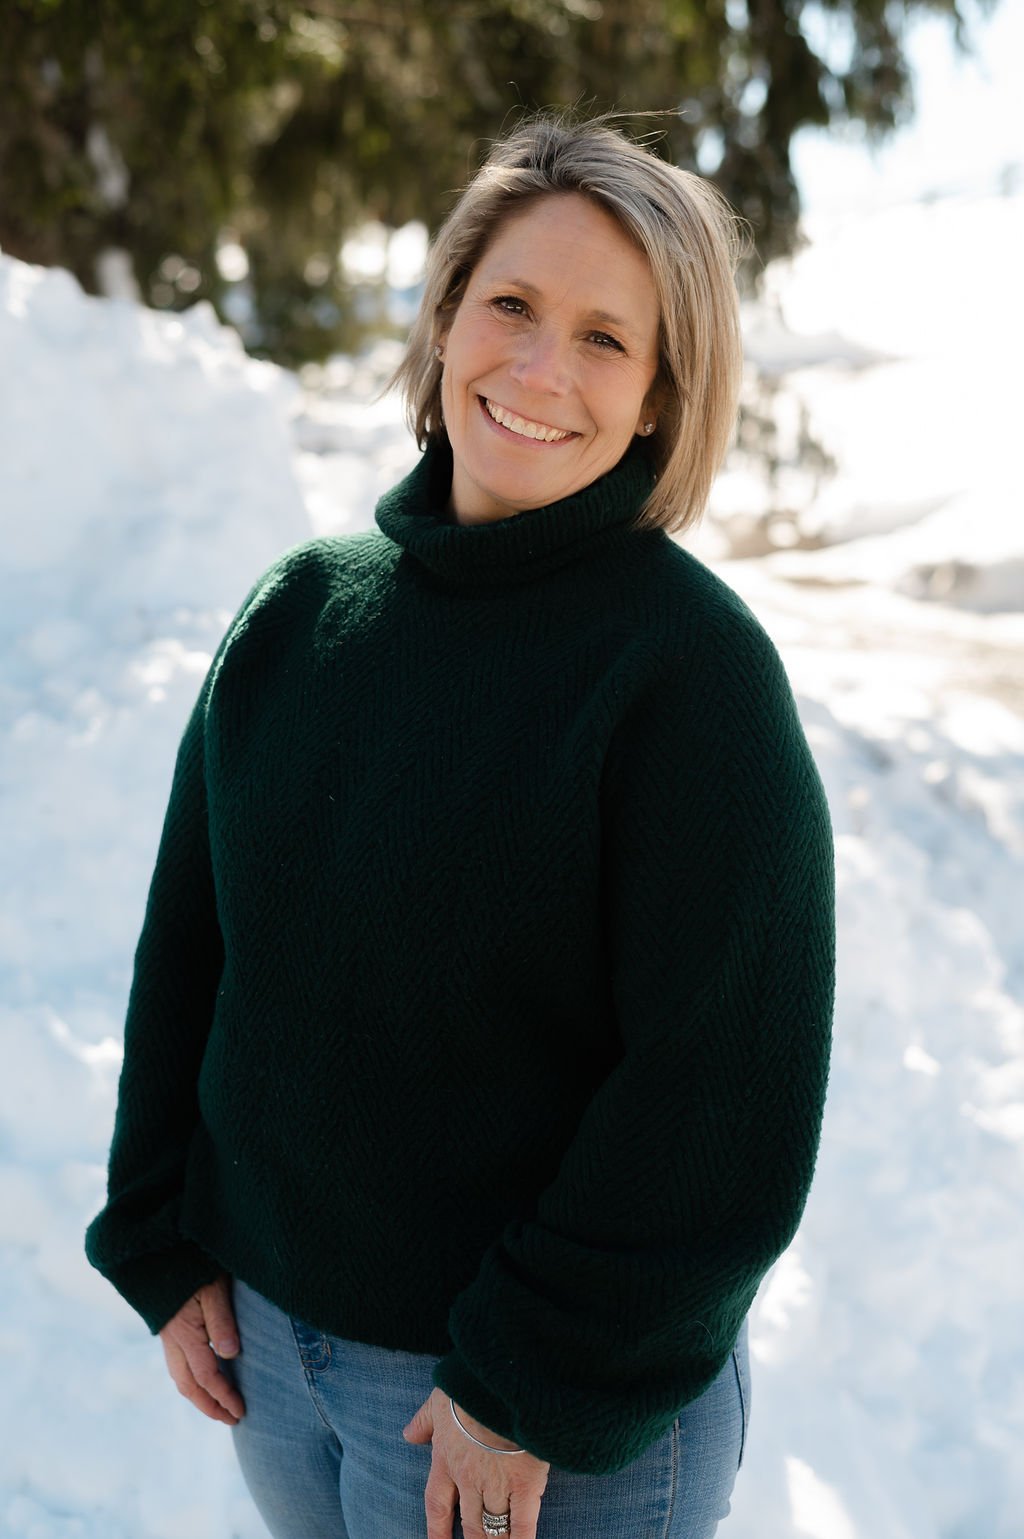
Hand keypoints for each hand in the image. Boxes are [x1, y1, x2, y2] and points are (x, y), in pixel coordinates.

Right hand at [158, 1273, 245, 1424]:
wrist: (157, 1248)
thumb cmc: (193, 1264)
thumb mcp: (214, 1289)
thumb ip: (222, 1322)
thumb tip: (231, 1356)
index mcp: (185, 1335)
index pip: (207, 1377)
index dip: (224, 1397)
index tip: (241, 1411)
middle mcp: (172, 1340)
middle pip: (188, 1385)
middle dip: (209, 1406)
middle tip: (231, 1419)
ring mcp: (167, 1335)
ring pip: (179, 1376)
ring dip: (198, 1395)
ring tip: (217, 1406)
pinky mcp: (167, 1327)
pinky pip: (177, 1363)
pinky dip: (190, 1378)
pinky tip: (202, 1377)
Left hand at [403, 1387, 548, 1538]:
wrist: (501, 1382)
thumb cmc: (469, 1387)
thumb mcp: (438, 1400)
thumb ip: (424, 1421)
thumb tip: (408, 1435)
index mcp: (445, 1460)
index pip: (437, 1504)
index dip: (437, 1529)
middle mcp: (468, 1479)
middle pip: (470, 1523)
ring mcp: (496, 1484)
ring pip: (494, 1527)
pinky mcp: (525, 1484)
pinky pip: (522, 1523)